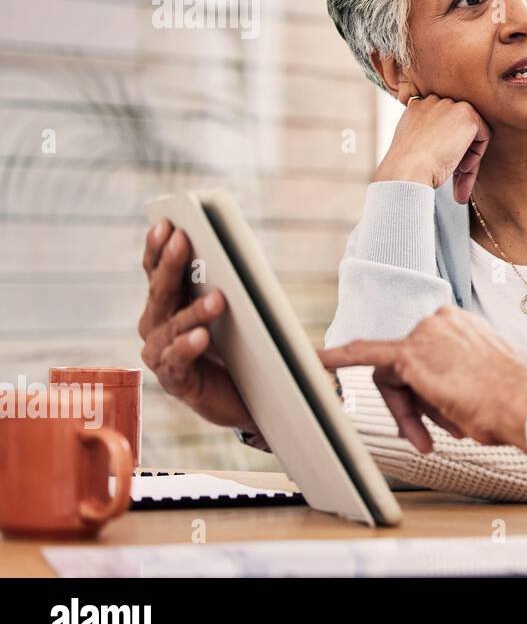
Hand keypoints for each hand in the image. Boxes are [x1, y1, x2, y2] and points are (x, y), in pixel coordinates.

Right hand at [138, 220, 256, 431]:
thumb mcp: (251, 315)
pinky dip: (187, 348)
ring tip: (218, 297)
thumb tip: (272, 273)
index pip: (157, 269)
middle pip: (161, 291)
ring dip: (194, 311)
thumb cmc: (247, 349)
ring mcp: (162, 355)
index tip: (167, 222)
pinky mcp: (175, 381)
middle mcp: (158, 326)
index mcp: (170, 303)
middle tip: (184, 239)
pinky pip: (177, 362)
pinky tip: (202, 337)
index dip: (158, 246)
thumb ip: (245, 287)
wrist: (250, 401)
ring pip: (172, 327)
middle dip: (171, 263)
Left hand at [318, 306, 526, 452]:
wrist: (525, 403)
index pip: (428, 356)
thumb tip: (449, 393)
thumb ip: (459, 379)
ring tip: (430, 439)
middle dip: (413, 406)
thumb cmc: (515, 398)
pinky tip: (318, 359)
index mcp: (462, 324)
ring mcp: (424, 336)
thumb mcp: (487, 381)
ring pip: (395, 378)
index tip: (430, 406)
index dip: (424, 391)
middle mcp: (441, 321)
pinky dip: (338, 357)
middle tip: (427, 439)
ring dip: (408, 412)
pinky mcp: (410, 356)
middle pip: (406, 368)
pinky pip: (364, 356)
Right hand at [374, 84, 490, 202]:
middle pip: (457, 127)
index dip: (445, 147)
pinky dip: (477, 155)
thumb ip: (429, 138)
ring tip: (461, 181)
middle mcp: (432, 101)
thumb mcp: (414, 147)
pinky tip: (462, 168)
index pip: (441, 123)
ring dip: (468, 157)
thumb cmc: (408, 168)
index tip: (442, 167)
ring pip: (470, 132)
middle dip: (459, 153)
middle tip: (455, 177)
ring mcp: (449, 105)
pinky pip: (483, 135)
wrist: (406, 171)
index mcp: (416, 107)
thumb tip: (452, 149)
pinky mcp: (467, 114)